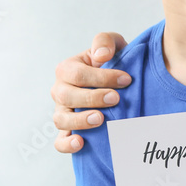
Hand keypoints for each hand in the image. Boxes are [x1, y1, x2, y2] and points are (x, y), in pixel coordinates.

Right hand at [52, 32, 130, 152]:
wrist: (117, 83)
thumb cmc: (112, 61)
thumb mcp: (110, 44)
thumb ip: (104, 42)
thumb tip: (101, 55)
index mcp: (67, 69)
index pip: (78, 74)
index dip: (102, 77)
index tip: (126, 80)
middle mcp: (60, 91)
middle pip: (67, 97)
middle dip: (92, 98)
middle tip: (115, 98)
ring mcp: (62, 112)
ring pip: (61, 120)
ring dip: (80, 121)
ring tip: (100, 119)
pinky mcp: (68, 131)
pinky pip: (59, 142)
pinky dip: (66, 144)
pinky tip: (81, 143)